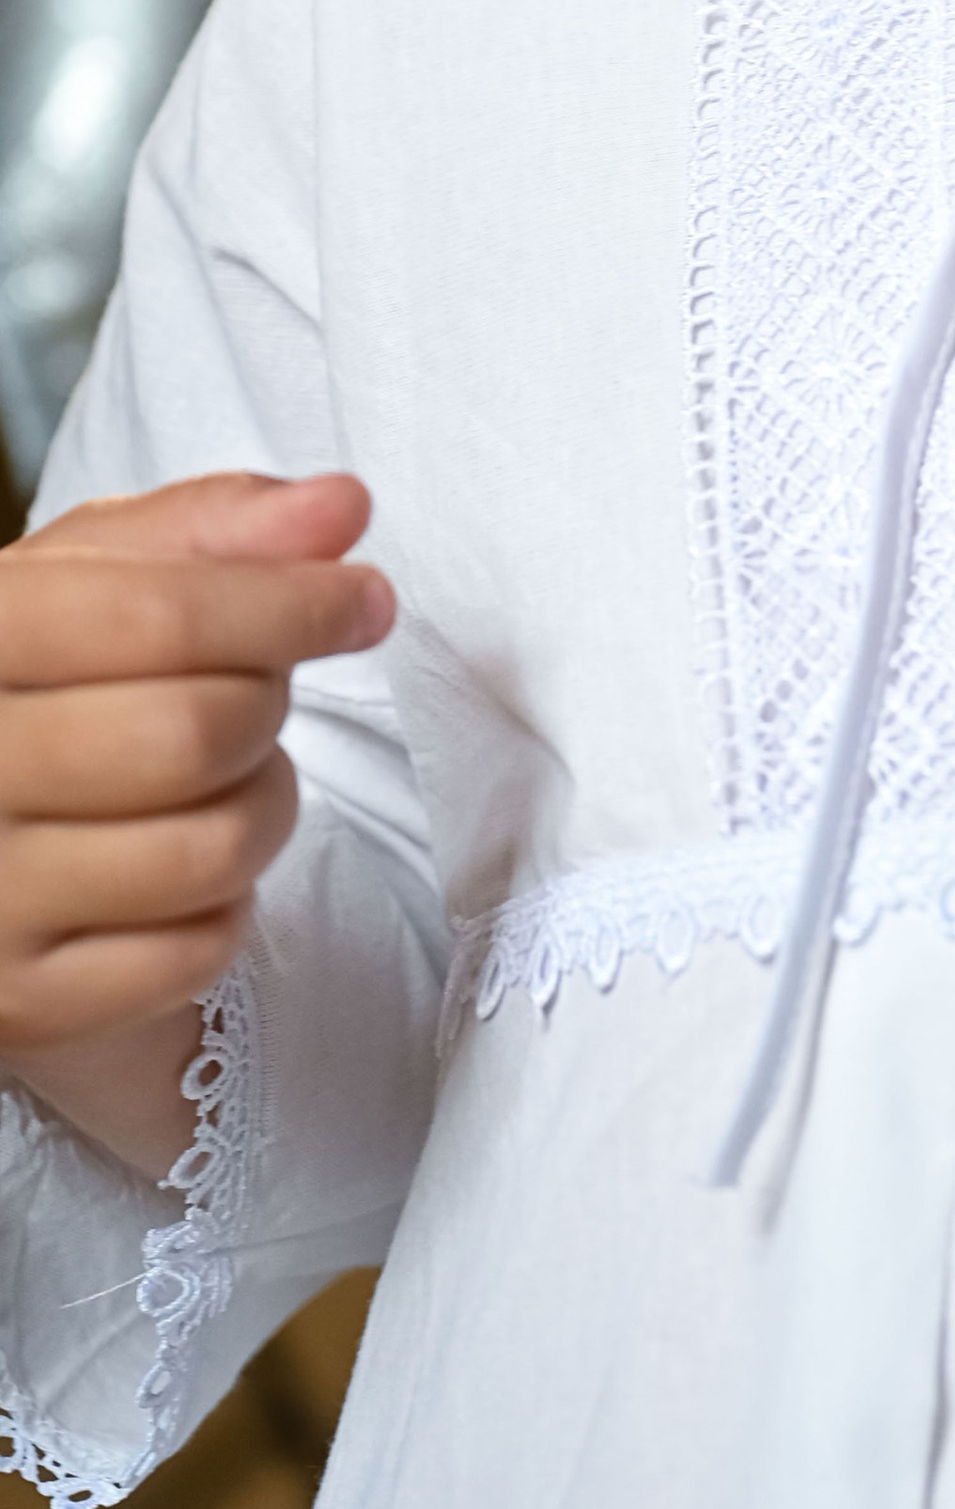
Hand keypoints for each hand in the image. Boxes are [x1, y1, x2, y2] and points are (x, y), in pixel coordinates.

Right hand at [0, 474, 390, 1176]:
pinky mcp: (25, 1004)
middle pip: (194, 733)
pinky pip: (197, 951)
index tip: (366, 597)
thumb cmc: (46, 680)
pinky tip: (181, 869)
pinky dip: (225, 906)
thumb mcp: (93, 579)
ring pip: (212, 848)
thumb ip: (214, 530)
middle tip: (259, 695)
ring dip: (262, 805)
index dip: (288, 602)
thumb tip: (342, 504)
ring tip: (223, 779)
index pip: (157, 614)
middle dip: (265, 707)